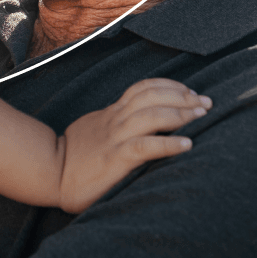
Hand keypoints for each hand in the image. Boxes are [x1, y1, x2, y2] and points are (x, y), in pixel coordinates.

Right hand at [57, 79, 210, 212]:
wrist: (50, 171)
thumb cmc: (75, 156)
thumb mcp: (96, 129)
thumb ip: (116, 123)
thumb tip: (140, 123)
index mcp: (113, 113)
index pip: (144, 88)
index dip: (170, 86)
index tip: (192, 93)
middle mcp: (116, 120)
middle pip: (152, 96)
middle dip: (183, 96)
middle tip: (206, 102)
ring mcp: (115, 138)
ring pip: (152, 115)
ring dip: (180, 112)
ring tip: (202, 115)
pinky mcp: (115, 159)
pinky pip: (145, 146)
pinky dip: (169, 144)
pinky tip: (187, 145)